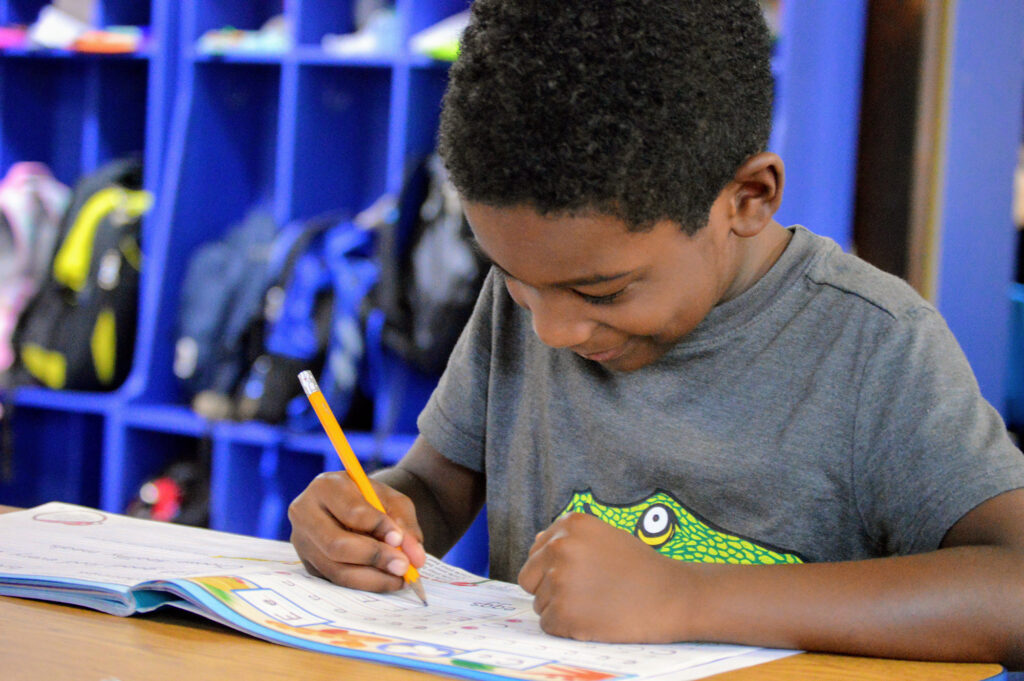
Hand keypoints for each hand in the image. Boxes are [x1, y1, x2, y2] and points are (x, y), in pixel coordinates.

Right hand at [288, 471, 426, 591]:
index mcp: (326, 486)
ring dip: (372, 578)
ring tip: (401, 578)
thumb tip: (416, 558)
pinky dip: (365, 584)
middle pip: (336, 544)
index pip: (350, 511)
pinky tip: (387, 581)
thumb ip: (405, 525)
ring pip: (335, 568)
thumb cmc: (373, 501)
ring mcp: (302, 542)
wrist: (354, 507)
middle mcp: (305, 513)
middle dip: (374, 557)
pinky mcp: (308, 564)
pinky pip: (336, 580)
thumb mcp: (392, 502)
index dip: (376, 526)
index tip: (399, 539)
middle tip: (404, 567)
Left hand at [518, 512, 693, 642]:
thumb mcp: (605, 537)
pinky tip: (594, 619)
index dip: (556, 568)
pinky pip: (548, 624)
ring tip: (597, 604)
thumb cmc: (640, 568)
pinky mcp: (563, 613)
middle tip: (585, 594)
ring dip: (562, 608)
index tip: (583, 575)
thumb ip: (569, 539)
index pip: (536, 552)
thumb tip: (536, 544)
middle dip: (549, 588)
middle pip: (529, 578)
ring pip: (540, 603)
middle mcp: (559, 548)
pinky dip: (567, 628)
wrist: (672, 596)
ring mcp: (559, 580)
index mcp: (570, 525)